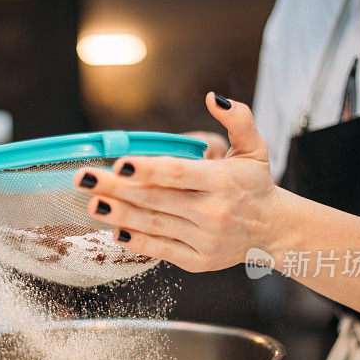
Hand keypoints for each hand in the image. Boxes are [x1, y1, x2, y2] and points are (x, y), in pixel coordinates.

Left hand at [74, 92, 281, 272]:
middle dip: (117, 189)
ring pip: (155, 224)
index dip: (147, 169)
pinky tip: (115, 231)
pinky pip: (163, 251)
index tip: (119, 164)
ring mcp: (205, 239)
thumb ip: (239, 119)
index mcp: (222, 180)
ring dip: (120, 215)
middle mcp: (213, 211)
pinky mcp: (199, 261)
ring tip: (92, 203)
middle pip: (156, 198)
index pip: (178, 173)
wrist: (275, 231)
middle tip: (84, 179)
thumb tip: (212, 98)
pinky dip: (138, 243)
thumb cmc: (256, 186)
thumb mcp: (255, 148)